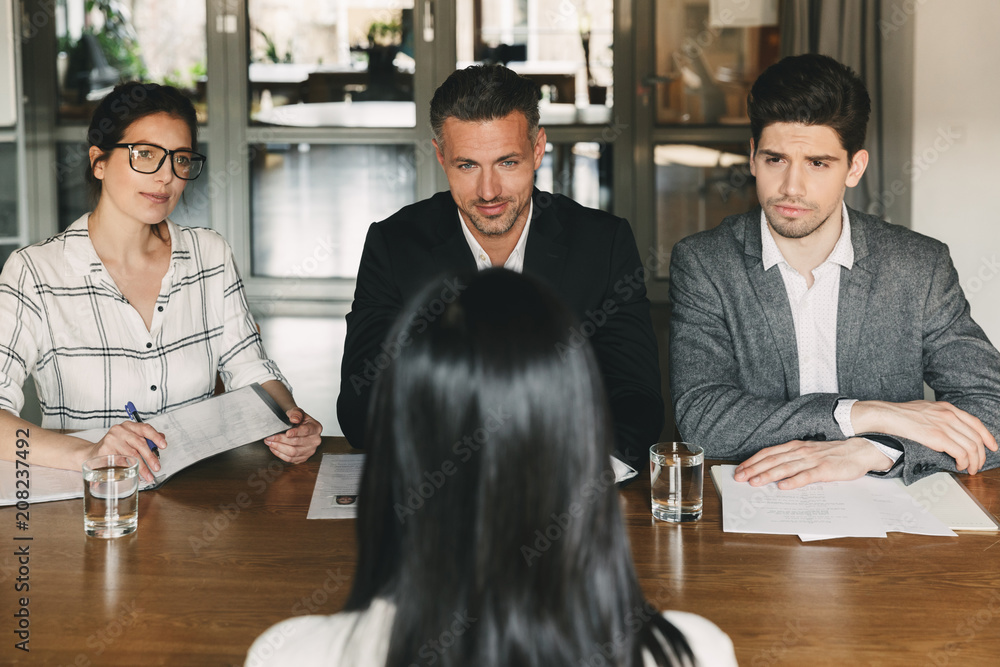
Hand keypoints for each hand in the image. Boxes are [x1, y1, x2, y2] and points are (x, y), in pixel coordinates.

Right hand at [90, 421, 167, 482]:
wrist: (92, 453)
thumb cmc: (115, 446)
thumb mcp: (130, 439)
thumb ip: (145, 438)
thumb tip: (162, 437)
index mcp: (129, 426)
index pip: (145, 428)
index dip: (156, 437)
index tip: (164, 445)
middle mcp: (120, 430)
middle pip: (140, 443)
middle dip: (150, 457)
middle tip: (156, 467)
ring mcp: (111, 440)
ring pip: (132, 454)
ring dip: (142, 467)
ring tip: (148, 475)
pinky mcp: (104, 450)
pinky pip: (121, 462)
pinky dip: (129, 470)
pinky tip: (135, 475)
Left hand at [264, 409, 321, 463]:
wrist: (297, 426)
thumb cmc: (298, 419)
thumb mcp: (297, 412)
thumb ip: (296, 413)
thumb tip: (294, 419)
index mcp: (316, 428)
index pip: (306, 431)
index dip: (296, 432)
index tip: (287, 433)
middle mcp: (315, 440)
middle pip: (297, 442)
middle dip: (281, 440)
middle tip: (270, 437)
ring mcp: (310, 451)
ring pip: (293, 452)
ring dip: (279, 448)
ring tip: (270, 442)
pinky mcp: (303, 458)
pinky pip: (291, 459)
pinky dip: (280, 454)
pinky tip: (274, 448)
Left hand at [733, 439, 891, 489]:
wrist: (859, 450)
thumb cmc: (831, 454)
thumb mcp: (808, 452)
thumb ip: (791, 459)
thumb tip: (771, 471)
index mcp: (795, 447)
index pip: (768, 453)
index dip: (753, 461)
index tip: (740, 470)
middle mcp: (801, 451)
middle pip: (773, 460)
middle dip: (754, 469)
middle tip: (740, 478)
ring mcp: (812, 460)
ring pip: (786, 468)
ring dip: (768, 475)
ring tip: (755, 482)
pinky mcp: (825, 470)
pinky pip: (806, 476)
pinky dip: (793, 481)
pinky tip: (782, 487)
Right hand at [852, 400, 997, 473]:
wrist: (886, 415)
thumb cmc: (900, 414)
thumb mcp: (925, 408)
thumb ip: (940, 416)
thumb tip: (947, 429)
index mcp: (947, 408)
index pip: (976, 423)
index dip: (987, 437)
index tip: (991, 446)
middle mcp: (949, 415)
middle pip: (976, 437)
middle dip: (981, 455)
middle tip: (978, 465)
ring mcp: (945, 426)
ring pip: (971, 447)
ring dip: (974, 462)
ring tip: (970, 469)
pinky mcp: (938, 437)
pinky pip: (961, 453)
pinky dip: (963, 462)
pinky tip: (958, 466)